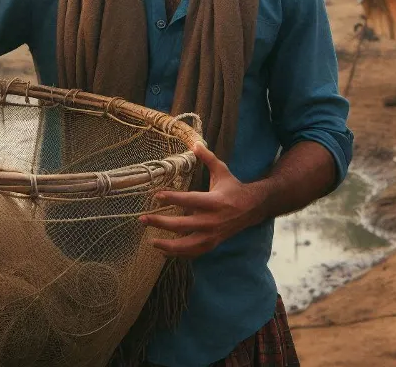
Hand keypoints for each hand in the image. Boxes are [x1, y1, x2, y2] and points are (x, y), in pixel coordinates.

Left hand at [139, 142, 265, 257]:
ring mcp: (212, 235)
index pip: (190, 200)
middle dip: (161, 222)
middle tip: (143, 219)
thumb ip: (207, 158)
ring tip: (151, 241)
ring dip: (168, 245)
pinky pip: (193, 252)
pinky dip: (179, 253)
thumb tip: (194, 143)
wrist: (252, 208)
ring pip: (187, 245)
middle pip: (183, 225)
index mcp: (214, 201)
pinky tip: (164, 250)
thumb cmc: (233, 188)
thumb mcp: (222, 170)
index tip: (156, 196)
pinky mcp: (212, 243)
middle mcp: (212, 220)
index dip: (173, 198)